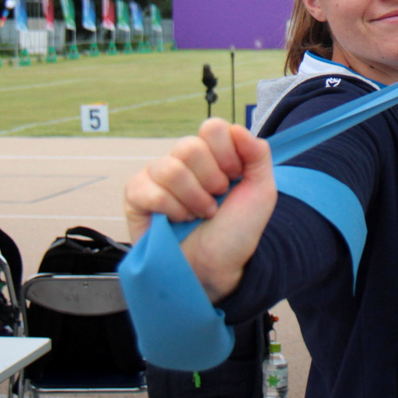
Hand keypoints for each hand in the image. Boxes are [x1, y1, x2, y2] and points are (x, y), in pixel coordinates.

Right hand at [124, 118, 276, 301]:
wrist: (218, 269)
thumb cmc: (236, 233)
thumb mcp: (261, 191)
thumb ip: (257, 153)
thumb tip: (236, 128)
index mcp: (211, 154)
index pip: (212, 127)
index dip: (227, 154)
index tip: (234, 178)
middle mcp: (182, 161)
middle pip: (190, 146)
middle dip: (211, 181)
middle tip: (216, 201)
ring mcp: (157, 177)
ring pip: (169, 168)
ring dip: (193, 199)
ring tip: (200, 215)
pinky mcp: (136, 196)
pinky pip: (148, 189)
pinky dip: (171, 209)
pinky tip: (178, 221)